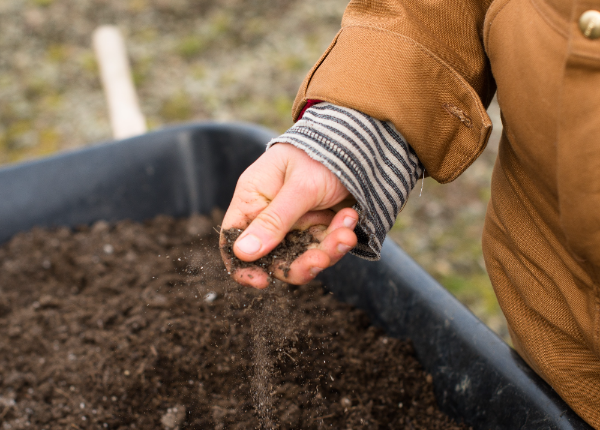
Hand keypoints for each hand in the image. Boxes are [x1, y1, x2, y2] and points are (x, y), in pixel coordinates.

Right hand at [220, 143, 357, 288]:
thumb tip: (242, 253)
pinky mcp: (318, 226)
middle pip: (274, 256)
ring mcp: (296, 222)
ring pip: (303, 255)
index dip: (242, 265)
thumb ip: (274, 220)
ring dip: (327, 250)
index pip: (234, 238)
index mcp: (253, 198)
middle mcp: (270, 214)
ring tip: (346, 233)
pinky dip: (340, 237)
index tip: (262, 282)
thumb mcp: (299, 187)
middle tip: (322, 259)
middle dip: (300, 263)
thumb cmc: (320, 154)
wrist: (358, 143)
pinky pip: (324, 247)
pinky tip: (350, 217)